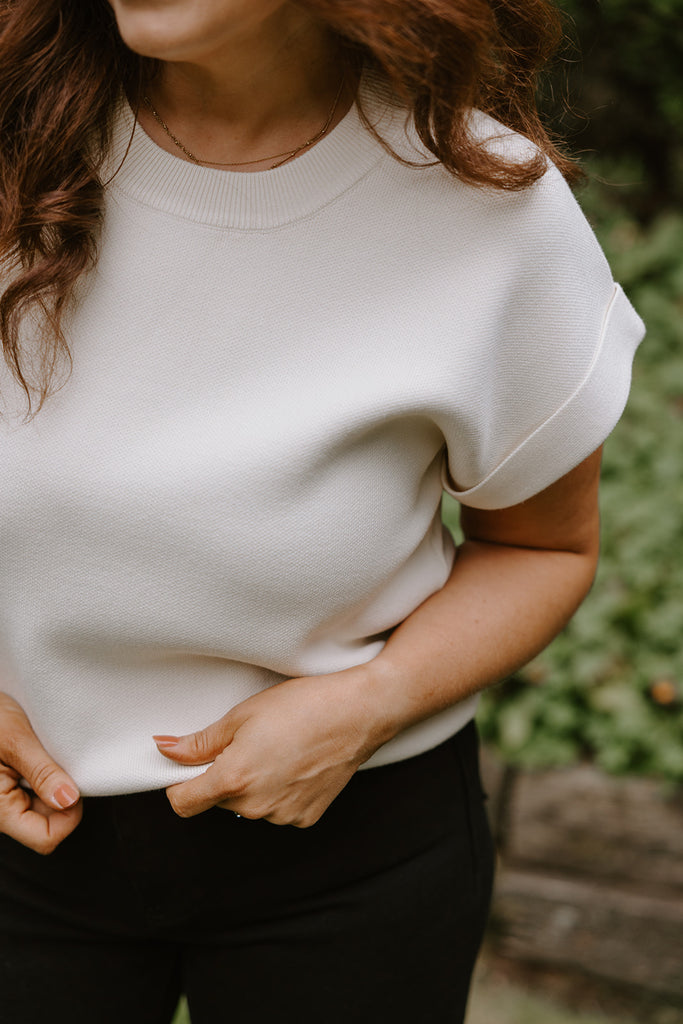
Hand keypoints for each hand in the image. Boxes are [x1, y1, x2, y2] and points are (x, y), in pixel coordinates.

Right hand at [0, 693, 81, 853]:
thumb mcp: (14, 738)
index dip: (68, 816)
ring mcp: (7, 797)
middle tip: (59, 761)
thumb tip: (69, 800)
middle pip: (48, 824)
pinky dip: (46, 774)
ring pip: (45, 808)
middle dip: (62, 796)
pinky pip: (37, 791)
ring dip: (54, 783)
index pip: (46, 838)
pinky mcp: (10, 784)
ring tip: (45, 753)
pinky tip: (41, 752)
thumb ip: (41, 772)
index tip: (73, 783)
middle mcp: (1, 808)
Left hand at [155, 667, 390, 827]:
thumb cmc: (303, 705)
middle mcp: (256, 806)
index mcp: (234, 778)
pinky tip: (295, 764)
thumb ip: (200, 741)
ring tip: (277, 749)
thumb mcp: (242, 715)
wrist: (357, 712)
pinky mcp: (305, 818)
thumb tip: (164, 749)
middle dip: (222, 776)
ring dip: (251, 785)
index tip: (187, 767)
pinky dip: (278, 792)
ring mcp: (283, 816)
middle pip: (217, 799)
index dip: (178, 783)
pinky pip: (276, 810)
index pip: (183, 802)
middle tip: (248, 742)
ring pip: (248, 806)